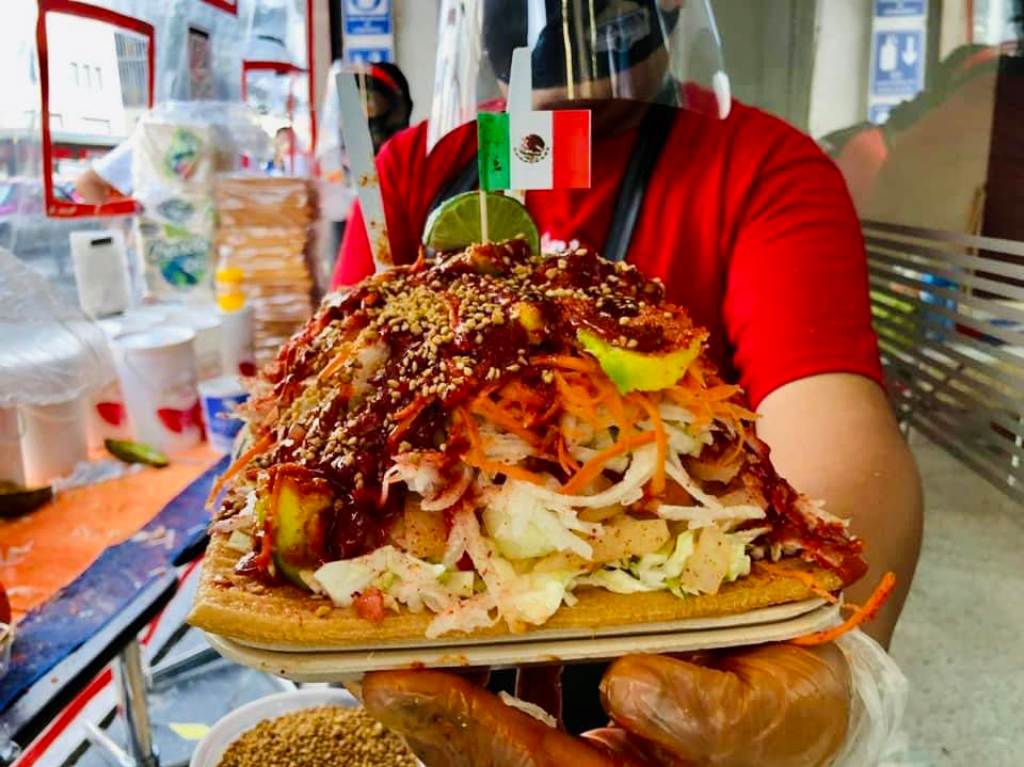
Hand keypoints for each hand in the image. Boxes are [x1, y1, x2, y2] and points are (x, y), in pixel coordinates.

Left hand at [362, 643, 850, 766]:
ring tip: (382, 613)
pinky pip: (505, 679)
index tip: (394, 684)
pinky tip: (453, 600)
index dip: (461, 731)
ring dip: (433, 669)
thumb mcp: (774, 711)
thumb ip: (710, 716)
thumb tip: (630, 691)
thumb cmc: (791, 704)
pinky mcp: (564, 703)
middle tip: (354, 646)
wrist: (793, 681)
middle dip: (419, 704)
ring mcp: (568, 742)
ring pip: (483, 714)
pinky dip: (472, 645)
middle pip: (483, 751)